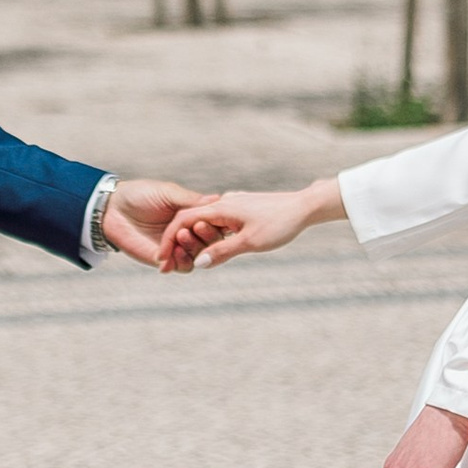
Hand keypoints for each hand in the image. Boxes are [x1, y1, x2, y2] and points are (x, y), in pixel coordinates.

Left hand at [97, 178, 212, 268]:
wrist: (112, 209)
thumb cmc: (141, 195)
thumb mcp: (168, 193)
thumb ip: (190, 200)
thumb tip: (217, 199)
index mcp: (193, 214)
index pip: (214, 223)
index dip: (215, 224)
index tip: (207, 219)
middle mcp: (189, 232)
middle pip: (210, 243)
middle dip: (205, 237)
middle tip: (193, 228)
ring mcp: (177, 247)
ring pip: (198, 257)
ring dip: (192, 250)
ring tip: (180, 239)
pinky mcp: (163, 259)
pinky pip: (181, 267)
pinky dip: (180, 263)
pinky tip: (171, 256)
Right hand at [159, 181, 341, 271]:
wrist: (305, 206)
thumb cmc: (280, 223)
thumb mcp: (250, 242)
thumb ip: (222, 252)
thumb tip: (198, 264)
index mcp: (220, 208)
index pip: (183, 221)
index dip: (169, 241)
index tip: (161, 260)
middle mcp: (223, 203)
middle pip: (190, 221)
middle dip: (178, 243)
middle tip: (170, 264)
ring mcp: (233, 205)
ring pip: (205, 222)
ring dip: (194, 240)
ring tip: (187, 259)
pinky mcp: (243, 209)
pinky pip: (218, 222)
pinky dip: (209, 235)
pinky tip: (210, 246)